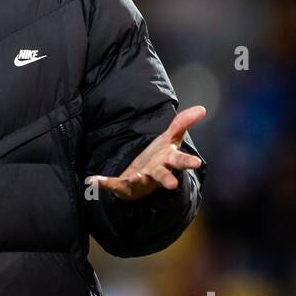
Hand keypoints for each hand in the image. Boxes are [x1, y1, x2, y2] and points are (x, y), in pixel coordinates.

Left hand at [88, 105, 205, 200]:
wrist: (140, 181)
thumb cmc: (159, 158)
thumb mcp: (169, 139)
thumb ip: (182, 123)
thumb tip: (202, 108)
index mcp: (167, 162)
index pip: (180, 161)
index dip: (187, 162)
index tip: (197, 163)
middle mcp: (155, 173)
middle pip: (163, 175)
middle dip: (167, 179)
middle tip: (172, 185)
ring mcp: (140, 181)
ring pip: (141, 182)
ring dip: (139, 180)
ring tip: (137, 177)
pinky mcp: (123, 186)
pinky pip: (113, 185)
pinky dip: (103, 183)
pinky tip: (93, 180)